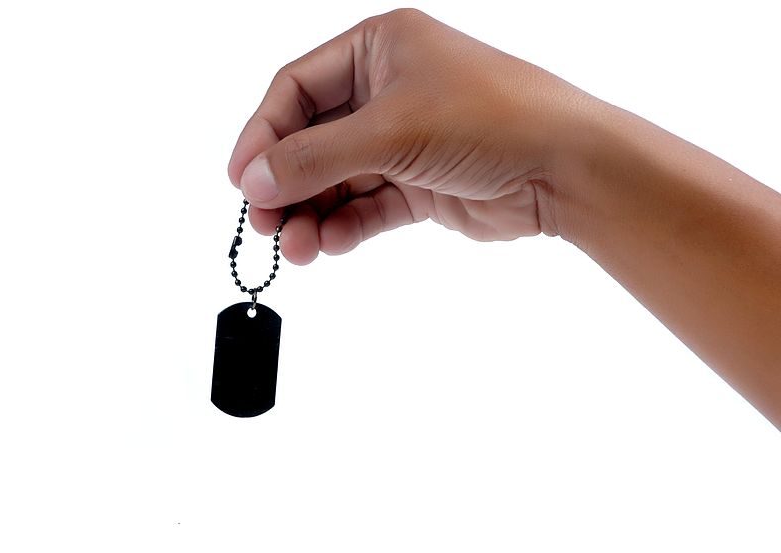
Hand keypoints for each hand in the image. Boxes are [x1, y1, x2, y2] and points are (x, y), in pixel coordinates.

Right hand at [228, 8, 578, 263]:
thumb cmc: (491, 119)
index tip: (241, 181)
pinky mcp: (419, 183)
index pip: (296, 89)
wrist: (565, 168)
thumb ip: (315, 158)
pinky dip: (346, 226)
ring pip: (337, 180)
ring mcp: (403, 139)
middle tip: (265, 224)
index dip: (263, 135)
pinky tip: (330, 245)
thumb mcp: (391, 132)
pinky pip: (366, 206)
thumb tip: (253, 181)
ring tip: (298, 249)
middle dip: (287, 184)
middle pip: (312, 139)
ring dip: (313, 214)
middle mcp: (387, 90)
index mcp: (378, 48)